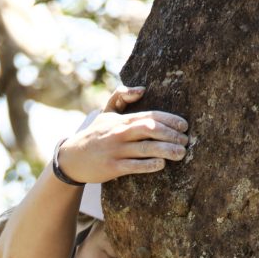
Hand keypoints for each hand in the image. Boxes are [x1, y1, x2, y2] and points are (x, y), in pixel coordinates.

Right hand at [57, 86, 188, 183]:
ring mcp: (116, 150)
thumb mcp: (105, 113)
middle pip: (150, 129)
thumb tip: (141, 90)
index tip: (184, 126)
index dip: (170, 119)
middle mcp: (119, 133)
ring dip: (166, 150)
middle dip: (171, 134)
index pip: (150, 115)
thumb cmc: (95, 134)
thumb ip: (121, 96)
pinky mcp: (112, 167)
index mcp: (122, 120)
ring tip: (181, 154)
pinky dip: (148, 165)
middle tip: (186, 141)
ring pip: (145, 148)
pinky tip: (161, 164)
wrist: (72, 158)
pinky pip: (134, 166)